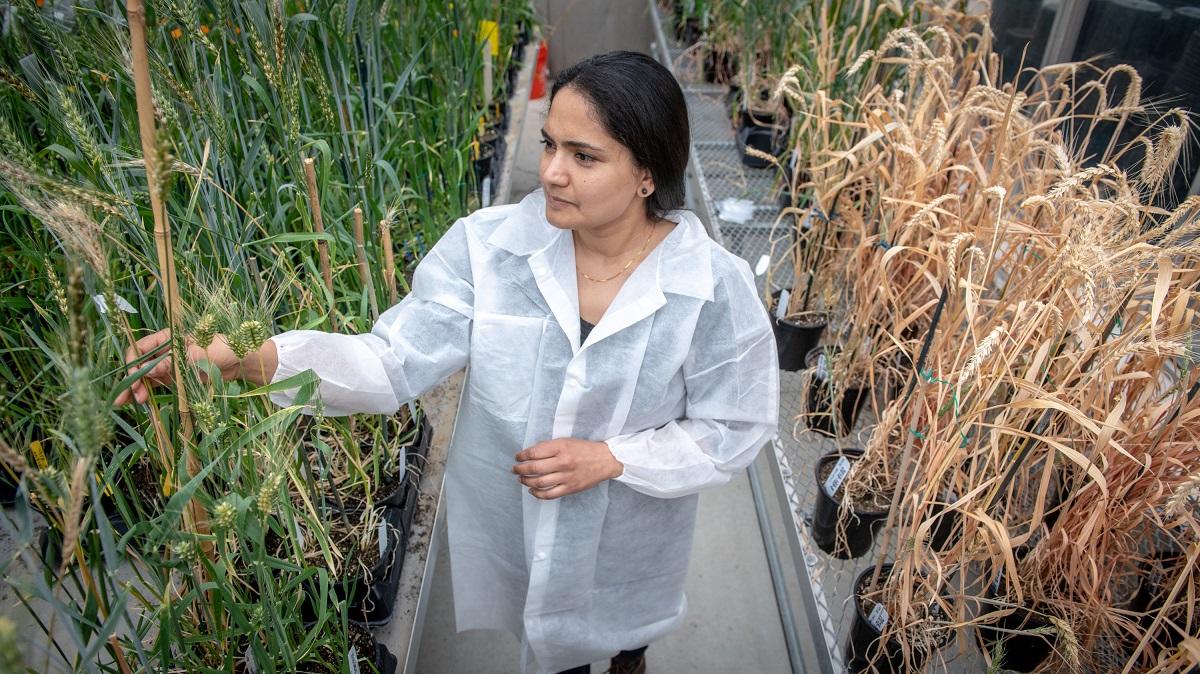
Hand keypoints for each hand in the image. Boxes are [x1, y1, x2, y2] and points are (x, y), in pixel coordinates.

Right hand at [113, 329, 243, 405]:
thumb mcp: (198, 354)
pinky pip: (156, 385)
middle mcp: (163, 351)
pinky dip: (148, 392)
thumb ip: (175, 362)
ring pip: (145, 377)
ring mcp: (167, 365)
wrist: (239, 361)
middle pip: (140, 365)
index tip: (135, 378)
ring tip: (133, 402)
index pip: (140, 349)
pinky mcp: (174, 378)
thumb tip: (153, 370)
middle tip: (123, 398)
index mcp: (167, 338)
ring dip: (137, 389)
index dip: (134, 363)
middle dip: (131, 380)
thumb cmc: (221, 349)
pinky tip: (141, 402)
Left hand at [513, 438, 623, 499]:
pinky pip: (549, 494)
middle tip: (515, 469)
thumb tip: (530, 454)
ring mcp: (566, 477)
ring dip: (526, 481)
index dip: (522, 456)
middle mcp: (563, 462)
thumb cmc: (584, 449)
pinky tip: (532, 491)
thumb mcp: (566, 441)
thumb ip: (549, 447)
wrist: (605, 460)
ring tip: (522, 479)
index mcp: (561, 447)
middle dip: (520, 469)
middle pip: (534, 468)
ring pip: (539, 482)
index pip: (534, 453)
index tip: (518, 457)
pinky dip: (537, 494)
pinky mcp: (570, 488)